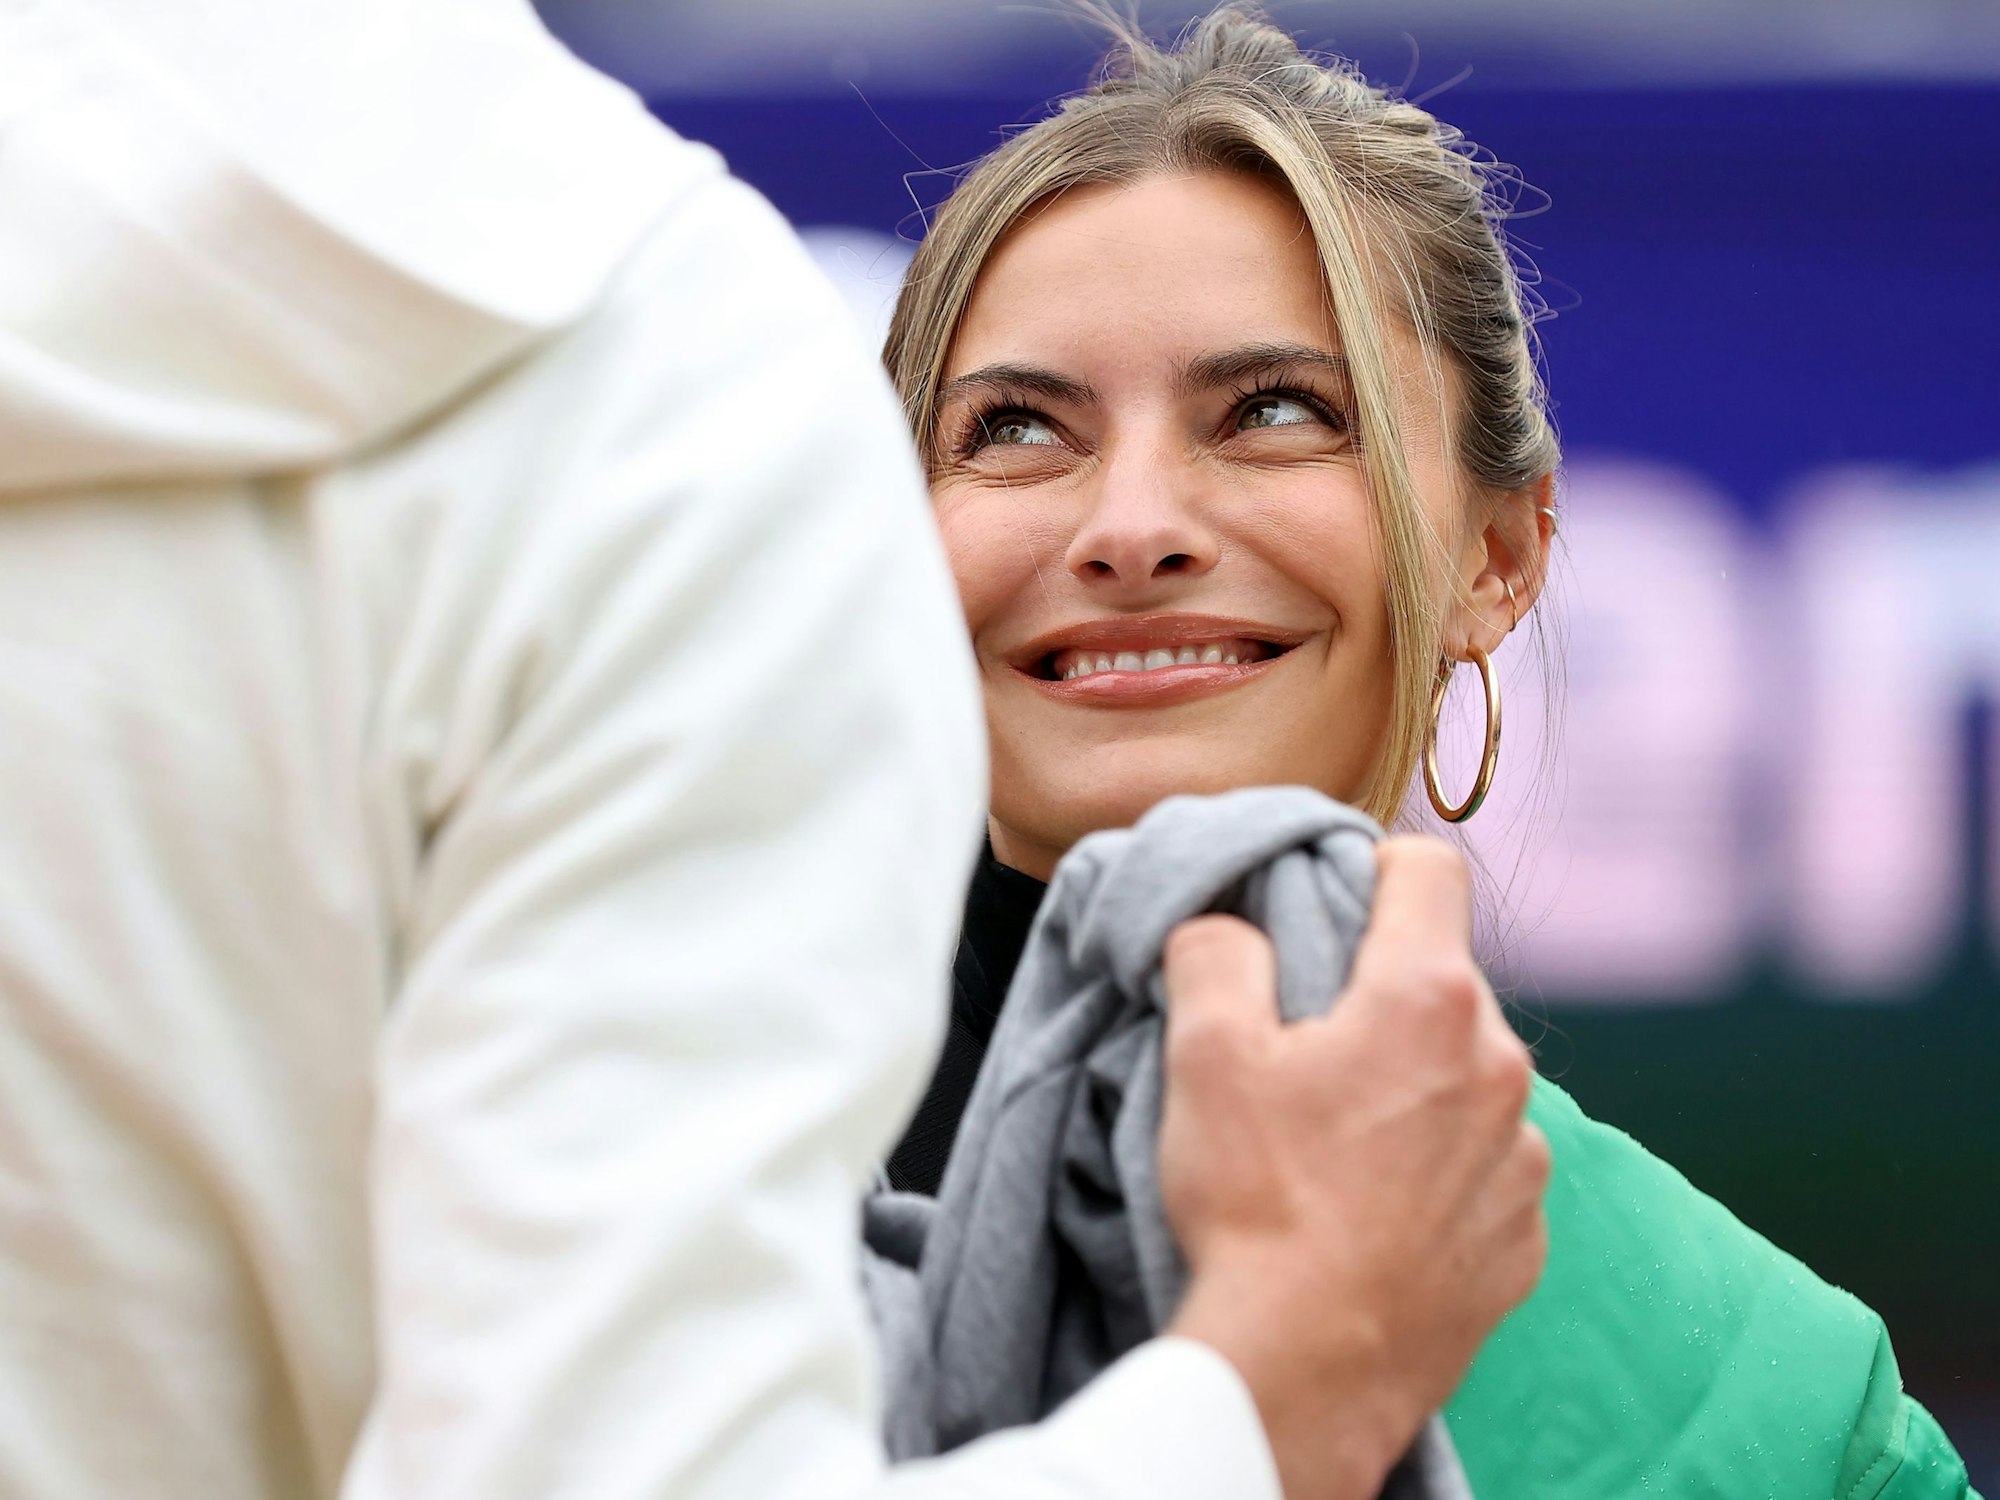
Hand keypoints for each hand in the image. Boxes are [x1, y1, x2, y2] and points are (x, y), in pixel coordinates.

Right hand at [1160, 837, 1548, 1499]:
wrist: (1309, 1368)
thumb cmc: (1257, 1204)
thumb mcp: (1205, 1054)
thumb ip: (1216, 952)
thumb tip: (1228, 925)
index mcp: (1428, 998)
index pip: (1430, 867)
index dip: (1372, 866)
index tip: (1329, 905)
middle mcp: (1500, 1065)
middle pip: (1443, 981)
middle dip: (1379, 996)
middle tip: (1303, 1053)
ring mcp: (1523, 1157)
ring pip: (1466, 1078)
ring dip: (1413, 1089)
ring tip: (1335, 1149)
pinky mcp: (1525, 1236)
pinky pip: (1484, 1169)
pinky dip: (1437, 1173)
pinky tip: (1371, 1213)